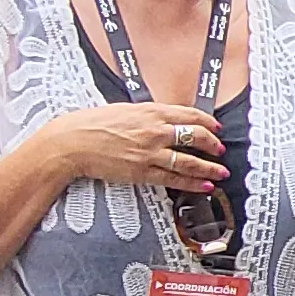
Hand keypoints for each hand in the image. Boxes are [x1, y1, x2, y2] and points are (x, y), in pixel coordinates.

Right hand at [42, 103, 229, 194]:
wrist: (73, 142)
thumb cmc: (93, 123)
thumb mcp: (125, 109)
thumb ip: (148, 115)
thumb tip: (166, 120)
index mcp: (152, 111)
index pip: (190, 115)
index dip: (208, 122)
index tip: (216, 128)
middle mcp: (156, 130)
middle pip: (196, 137)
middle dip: (213, 144)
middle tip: (221, 150)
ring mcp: (150, 152)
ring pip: (190, 161)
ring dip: (209, 168)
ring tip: (221, 172)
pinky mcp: (143, 172)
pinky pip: (174, 179)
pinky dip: (193, 183)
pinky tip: (205, 186)